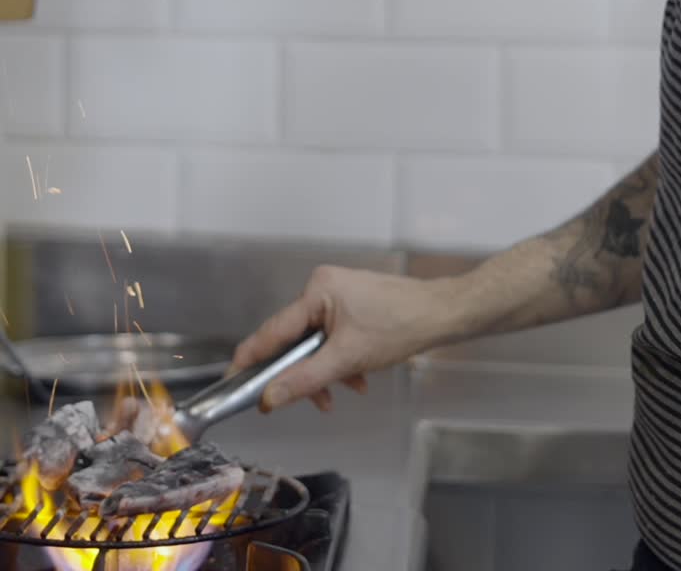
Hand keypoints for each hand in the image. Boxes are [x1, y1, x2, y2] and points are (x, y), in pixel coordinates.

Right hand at [231, 265, 449, 413]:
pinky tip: (357, 379)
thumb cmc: (399, 326)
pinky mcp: (351, 306)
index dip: (250, 359)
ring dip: (325, 372)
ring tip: (341, 392)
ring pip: (315, 344)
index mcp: (315, 290)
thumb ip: (305, 380)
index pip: (272, 331)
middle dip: (302, 373)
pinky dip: (340, 362)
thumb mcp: (347, 359)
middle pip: (294, 340)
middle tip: (307, 400)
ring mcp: (338, 295)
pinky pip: (332, 339)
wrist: (440, 314)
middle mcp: (321, 287)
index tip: (232, 382)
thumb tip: (270, 398)